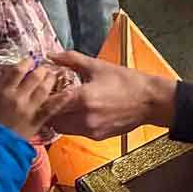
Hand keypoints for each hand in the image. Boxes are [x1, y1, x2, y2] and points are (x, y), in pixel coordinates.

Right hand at [0, 60, 68, 139]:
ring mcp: (28, 109)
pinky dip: (61, 99)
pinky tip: (69, 92)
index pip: (17, 71)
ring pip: (44, 89)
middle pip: (34, 77)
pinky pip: (51, 108)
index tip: (32, 60)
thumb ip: (6, 88)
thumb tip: (19, 75)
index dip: (27, 62)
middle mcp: (17, 97)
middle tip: (45, 69)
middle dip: (42, 70)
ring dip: (51, 80)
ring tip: (54, 76)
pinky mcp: (37, 120)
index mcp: (4, 91)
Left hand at [45, 50, 176, 139]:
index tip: (42, 88)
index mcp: (82, 98)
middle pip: (52, 119)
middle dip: (48, 109)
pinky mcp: (97, 136)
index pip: (49, 102)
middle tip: (51, 97)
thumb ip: (70, 60)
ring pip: (62, 128)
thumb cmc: (126, 81)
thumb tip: (51, 55)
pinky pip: (76, 131)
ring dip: (59, 117)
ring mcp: (91, 130)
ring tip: (65, 104)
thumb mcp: (97, 65)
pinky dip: (72, 123)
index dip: (42, 96)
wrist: (150, 101)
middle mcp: (84, 118)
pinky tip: (79, 111)